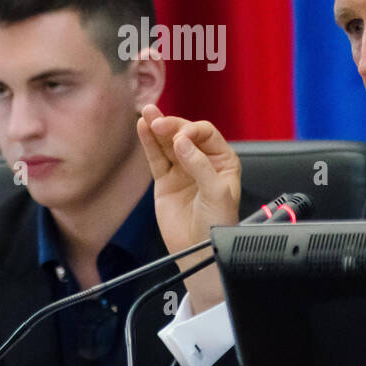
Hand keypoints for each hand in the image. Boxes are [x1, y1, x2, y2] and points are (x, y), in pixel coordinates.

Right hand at [136, 103, 239, 312]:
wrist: (200, 252)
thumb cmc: (217, 226)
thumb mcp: (216, 194)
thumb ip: (200, 166)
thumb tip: (182, 142)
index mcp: (223, 161)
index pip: (206, 135)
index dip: (192, 132)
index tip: (181, 138)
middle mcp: (203, 161)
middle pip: (185, 134)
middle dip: (172, 126)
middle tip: (159, 123)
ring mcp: (182, 169)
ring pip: (168, 143)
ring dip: (157, 127)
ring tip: (147, 112)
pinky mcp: (165, 180)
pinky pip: (156, 157)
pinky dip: (148, 142)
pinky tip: (142, 127)